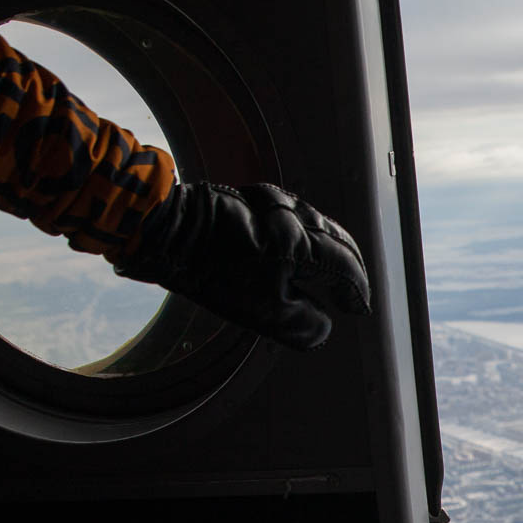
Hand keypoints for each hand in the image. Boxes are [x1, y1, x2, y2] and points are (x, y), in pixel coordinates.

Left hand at [114, 182, 370, 349]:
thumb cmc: (212, 271)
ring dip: (331, 245)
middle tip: (353, 289)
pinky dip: (304, 229)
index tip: (358, 309)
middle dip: (351, 266)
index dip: (355, 292)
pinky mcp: (251, 196)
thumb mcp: (262, 311)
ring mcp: (272, 201)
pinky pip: (291, 212)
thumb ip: (301, 324)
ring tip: (332, 265)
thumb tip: (323, 326)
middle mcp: (293, 217)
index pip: (345, 268)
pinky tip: (297, 240)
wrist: (164, 230)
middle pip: (337, 240)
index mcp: (301, 245)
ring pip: (316, 222)